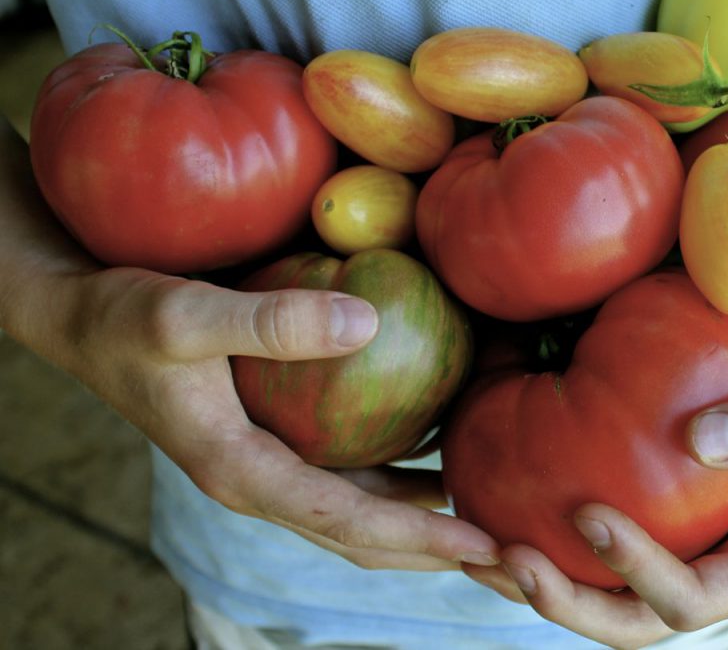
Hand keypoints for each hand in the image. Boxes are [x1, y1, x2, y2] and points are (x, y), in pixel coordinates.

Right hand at [36, 265, 499, 571]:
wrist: (83, 319)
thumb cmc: (127, 317)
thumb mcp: (189, 315)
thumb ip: (271, 321)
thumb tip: (368, 323)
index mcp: (242, 472)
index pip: (347, 521)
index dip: (419, 537)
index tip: (483, 542)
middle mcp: (260, 483)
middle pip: (361, 536)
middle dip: (433, 551)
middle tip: (504, 552)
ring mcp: (266, 467)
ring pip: (357, 512)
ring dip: (420, 521)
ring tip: (484, 513)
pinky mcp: (271, 443)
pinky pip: (346, 475)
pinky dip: (395, 479)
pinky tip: (435, 454)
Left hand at [463, 321, 727, 647]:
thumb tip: (701, 440)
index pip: (691, 600)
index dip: (637, 573)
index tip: (589, 514)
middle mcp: (723, 561)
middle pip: (633, 615)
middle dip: (564, 600)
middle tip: (498, 556)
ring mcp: (691, 535)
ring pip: (607, 581)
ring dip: (539, 572)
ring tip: (473, 543)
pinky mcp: (665, 499)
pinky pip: (603, 522)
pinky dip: (550, 520)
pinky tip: (499, 493)